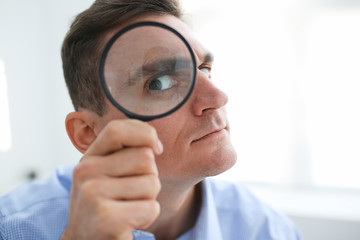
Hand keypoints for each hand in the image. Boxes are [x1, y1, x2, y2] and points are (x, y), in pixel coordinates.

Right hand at [61, 119, 162, 239]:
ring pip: (152, 183)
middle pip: (145, 158)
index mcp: (89, 158)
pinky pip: (151, 207)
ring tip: (128, 208)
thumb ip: (125, 154)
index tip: (157, 148)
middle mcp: (86, 171)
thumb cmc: (106, 205)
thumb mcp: (108, 174)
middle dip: (150, 177)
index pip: (118, 129)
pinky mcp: (106, 217)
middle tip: (131, 194)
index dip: (145, 133)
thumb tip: (155, 145)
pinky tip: (129, 222)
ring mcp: (93, 193)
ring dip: (149, 199)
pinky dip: (148, 217)